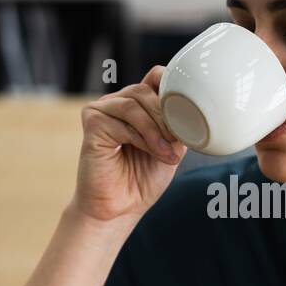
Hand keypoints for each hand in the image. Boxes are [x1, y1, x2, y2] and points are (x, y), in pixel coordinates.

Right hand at [72, 65, 187, 222]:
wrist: (119, 209)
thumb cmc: (142, 180)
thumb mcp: (170, 148)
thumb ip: (177, 125)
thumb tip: (193, 109)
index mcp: (137, 105)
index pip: (155, 77)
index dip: (171, 84)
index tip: (188, 106)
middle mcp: (117, 103)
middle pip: (145, 91)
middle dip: (167, 116)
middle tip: (177, 142)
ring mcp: (102, 111)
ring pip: (134, 104)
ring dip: (155, 129)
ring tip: (166, 152)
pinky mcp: (92, 122)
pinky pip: (122, 121)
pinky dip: (142, 137)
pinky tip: (152, 152)